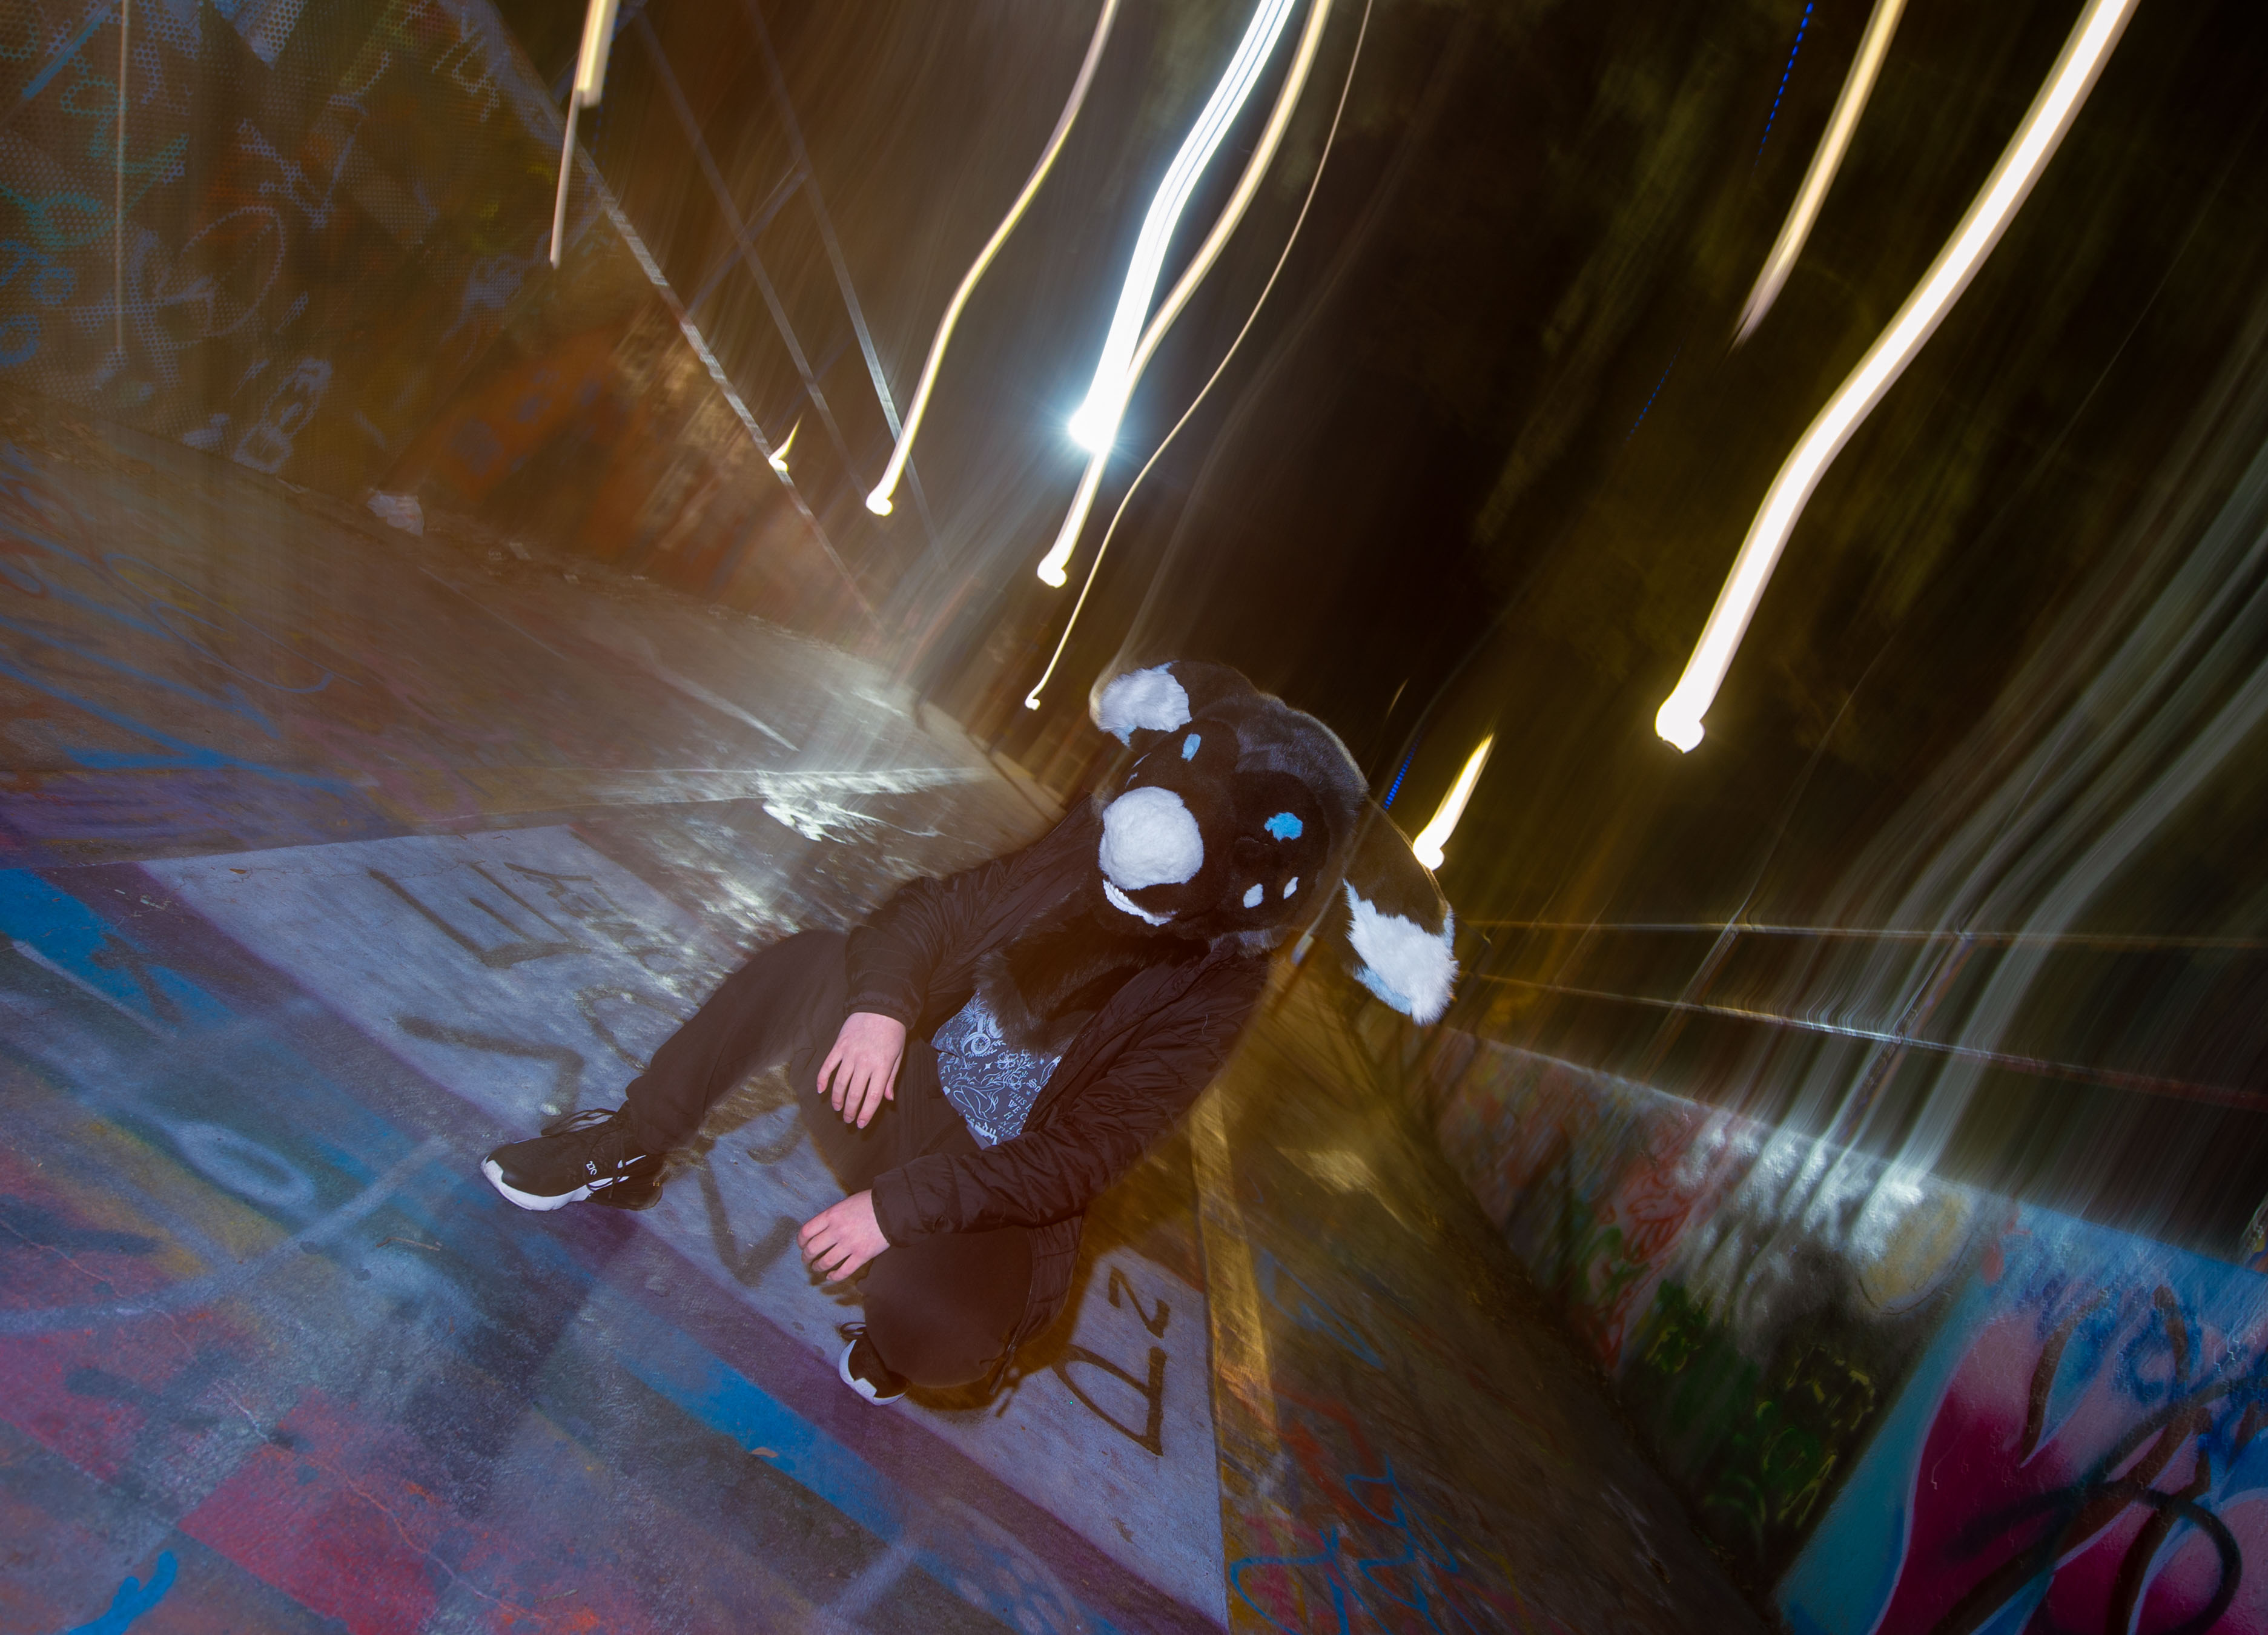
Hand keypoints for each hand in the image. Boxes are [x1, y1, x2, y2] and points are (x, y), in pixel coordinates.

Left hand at [799, 1190, 887, 1281]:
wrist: (893, 1208)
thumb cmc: (870, 1203)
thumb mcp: (846, 1203)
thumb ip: (833, 1217)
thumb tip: (823, 1229)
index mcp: (832, 1215)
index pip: (806, 1231)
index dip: (800, 1241)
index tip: (801, 1245)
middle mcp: (837, 1231)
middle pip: (812, 1249)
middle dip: (806, 1256)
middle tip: (807, 1259)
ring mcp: (849, 1244)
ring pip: (825, 1262)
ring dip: (818, 1267)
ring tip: (817, 1268)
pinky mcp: (862, 1255)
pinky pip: (844, 1271)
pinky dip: (834, 1276)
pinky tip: (831, 1276)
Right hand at [818, 1011, 905, 1127]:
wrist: (880, 1006)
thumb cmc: (892, 1032)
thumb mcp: (898, 1055)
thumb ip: (892, 1078)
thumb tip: (888, 1099)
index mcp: (882, 1065)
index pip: (873, 1096)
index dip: (866, 1113)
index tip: (861, 1123)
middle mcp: (865, 1062)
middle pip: (855, 1093)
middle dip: (851, 1110)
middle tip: (848, 1119)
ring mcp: (850, 1053)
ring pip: (840, 1083)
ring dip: (837, 1099)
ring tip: (838, 1109)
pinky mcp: (839, 1045)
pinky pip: (828, 1066)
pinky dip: (822, 1079)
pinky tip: (821, 1091)